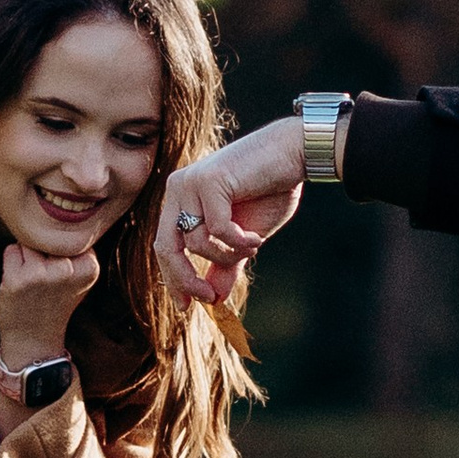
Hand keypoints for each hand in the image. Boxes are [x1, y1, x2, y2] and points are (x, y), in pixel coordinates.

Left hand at [0, 239, 99, 371]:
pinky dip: (11, 262)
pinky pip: (11, 249)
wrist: (34, 339)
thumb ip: (76, 251)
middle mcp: (68, 269)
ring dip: (26, 255)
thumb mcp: (78, 278)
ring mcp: (42, 274)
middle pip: (49, 236)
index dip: (61, 250)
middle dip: (43, 252)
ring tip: (32, 279)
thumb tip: (58, 214)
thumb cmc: (54, 303)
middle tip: (45, 280)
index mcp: (89, 268)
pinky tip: (19, 282)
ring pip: (29, 240)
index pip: (70, 235)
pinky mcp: (18, 278)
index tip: (61, 273)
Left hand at [155, 114, 306, 304]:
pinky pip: (217, 230)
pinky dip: (237, 241)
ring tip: (252, 247)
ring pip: (196, 242)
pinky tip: (255, 238)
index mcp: (182, 198)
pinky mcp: (209, 181)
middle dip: (185, 279)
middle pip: (167, 247)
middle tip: (208, 297)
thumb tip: (214, 298)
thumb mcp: (244, 236)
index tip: (187, 305)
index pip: (164, 245)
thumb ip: (226, 262)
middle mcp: (179, 188)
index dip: (173, 278)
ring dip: (227, 255)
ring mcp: (190, 182)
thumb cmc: (271, 189)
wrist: (294, 153)